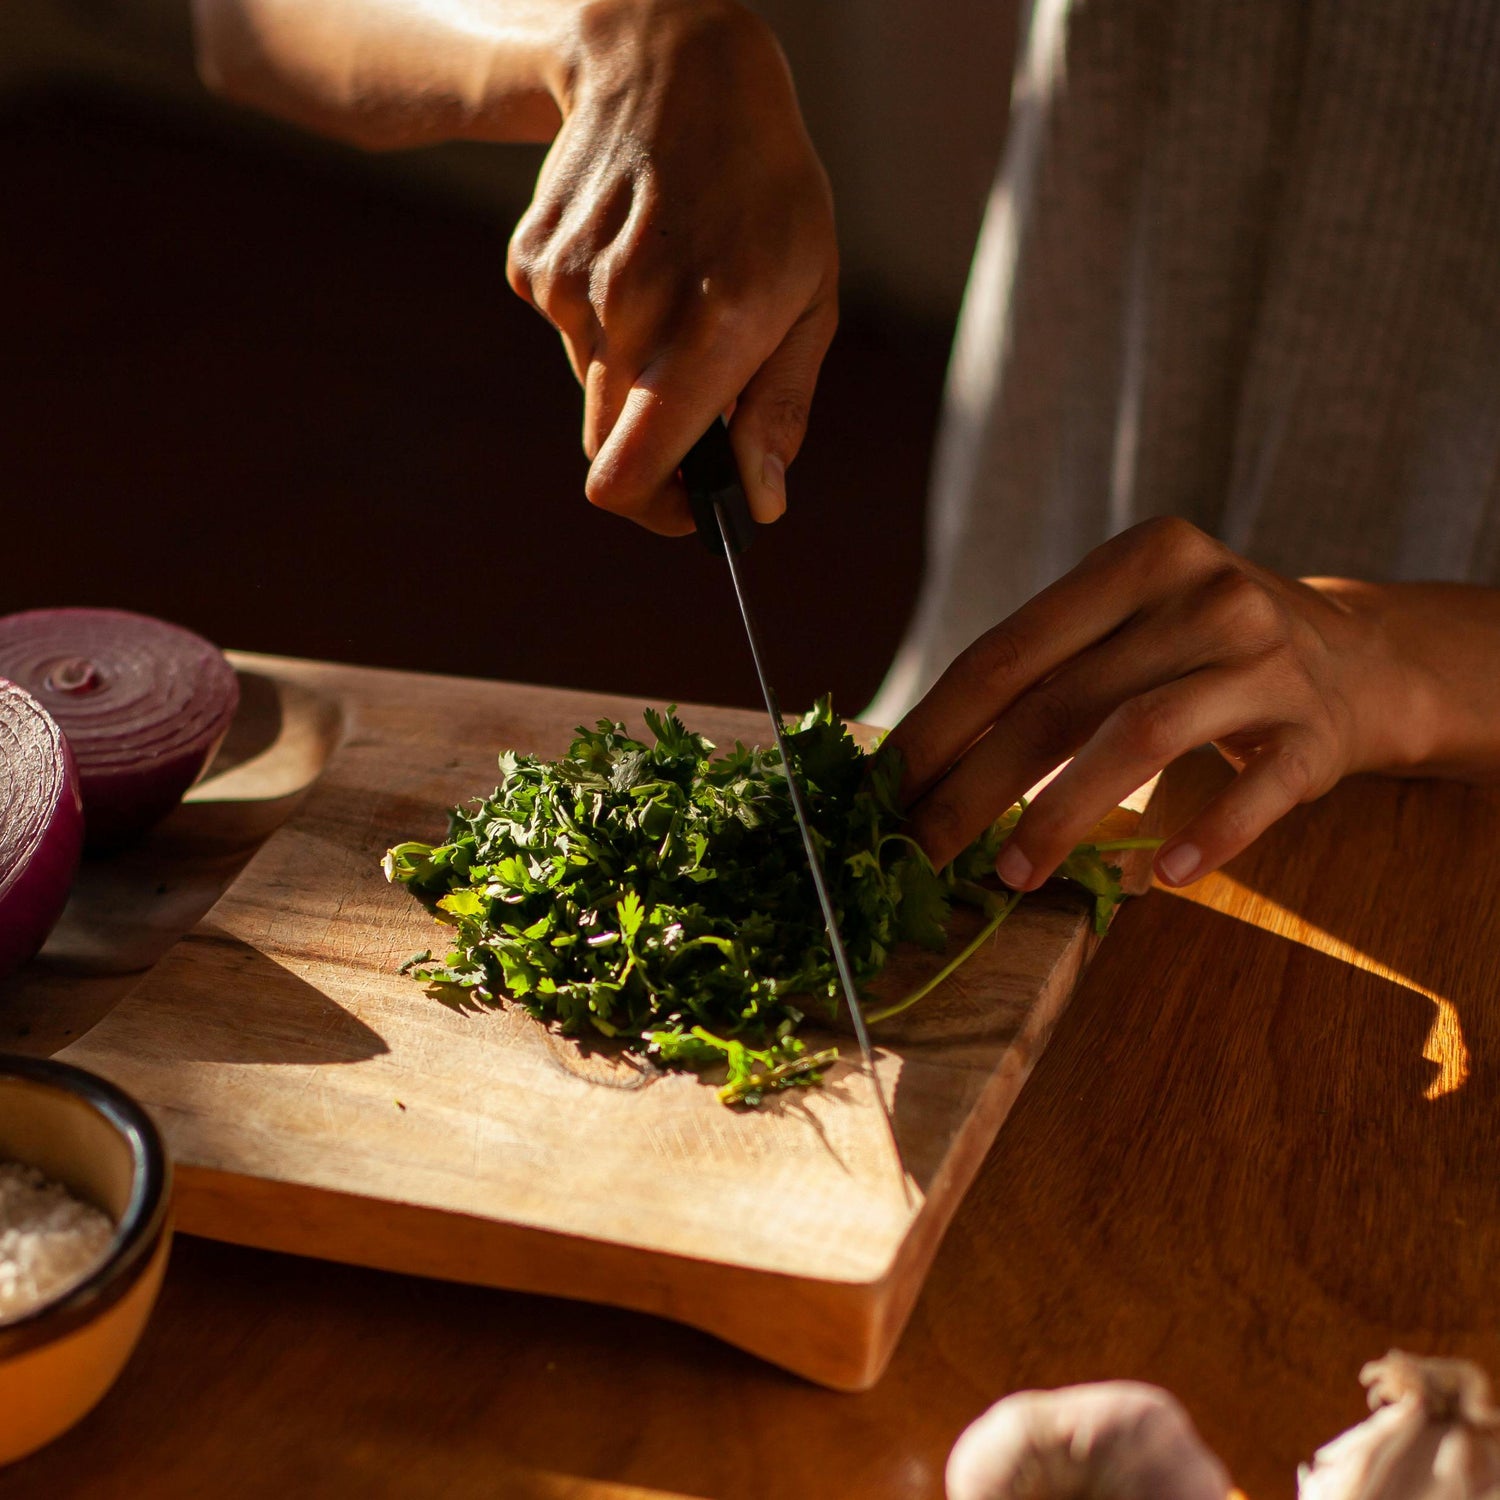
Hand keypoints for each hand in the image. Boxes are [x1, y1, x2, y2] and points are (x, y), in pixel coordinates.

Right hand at [507, 0, 837, 533]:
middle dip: (656, 449)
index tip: (693, 508)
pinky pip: (568, 337)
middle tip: (702, 404)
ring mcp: (569, 285)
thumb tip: (757, 503)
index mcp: (708, 328)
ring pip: (593, 388)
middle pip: (609, 445)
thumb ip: (780, 408)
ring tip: (677, 291)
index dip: (657, 513)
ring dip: (635, 371)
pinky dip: (603, 325)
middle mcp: (628, 310)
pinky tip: (636, 259)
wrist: (673, 66)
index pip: (632, 471)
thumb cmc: (766, 191)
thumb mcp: (811, 296)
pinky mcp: (533, 264)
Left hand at [886, 518, 1430, 890]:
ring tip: (1012, 875)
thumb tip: (919, 762)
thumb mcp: (1132, 623)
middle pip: (1060, 700)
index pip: (1009, 651)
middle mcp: (1204, 596)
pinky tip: (1160, 876)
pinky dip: (1204, 834)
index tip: (885, 789)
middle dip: (973, 786)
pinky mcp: (1318, 732)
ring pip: (1141, 737)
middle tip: (919, 850)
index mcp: (1139, 559)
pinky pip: (1255, 793)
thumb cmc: (1204, 649)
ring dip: (1063, 814)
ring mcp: (1267, 661)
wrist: (1363, 658)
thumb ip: (1046, 671)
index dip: (937, 727)